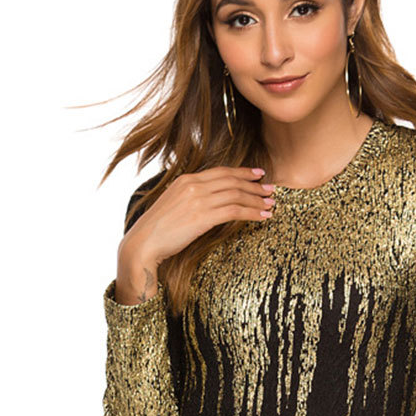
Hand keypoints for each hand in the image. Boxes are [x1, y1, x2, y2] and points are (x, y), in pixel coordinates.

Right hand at [116, 165, 274, 300]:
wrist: (143, 243)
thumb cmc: (157, 231)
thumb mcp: (173, 206)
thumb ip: (190, 199)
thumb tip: (207, 204)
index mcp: (186, 180)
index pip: (221, 172)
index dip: (242, 172)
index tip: (258, 174)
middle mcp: (193, 185)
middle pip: (232, 180)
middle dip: (255, 185)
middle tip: (271, 189)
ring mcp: (198, 200)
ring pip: (236, 194)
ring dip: (257, 199)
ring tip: (271, 204)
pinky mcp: (203, 216)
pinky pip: (234, 211)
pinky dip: (252, 212)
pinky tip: (263, 216)